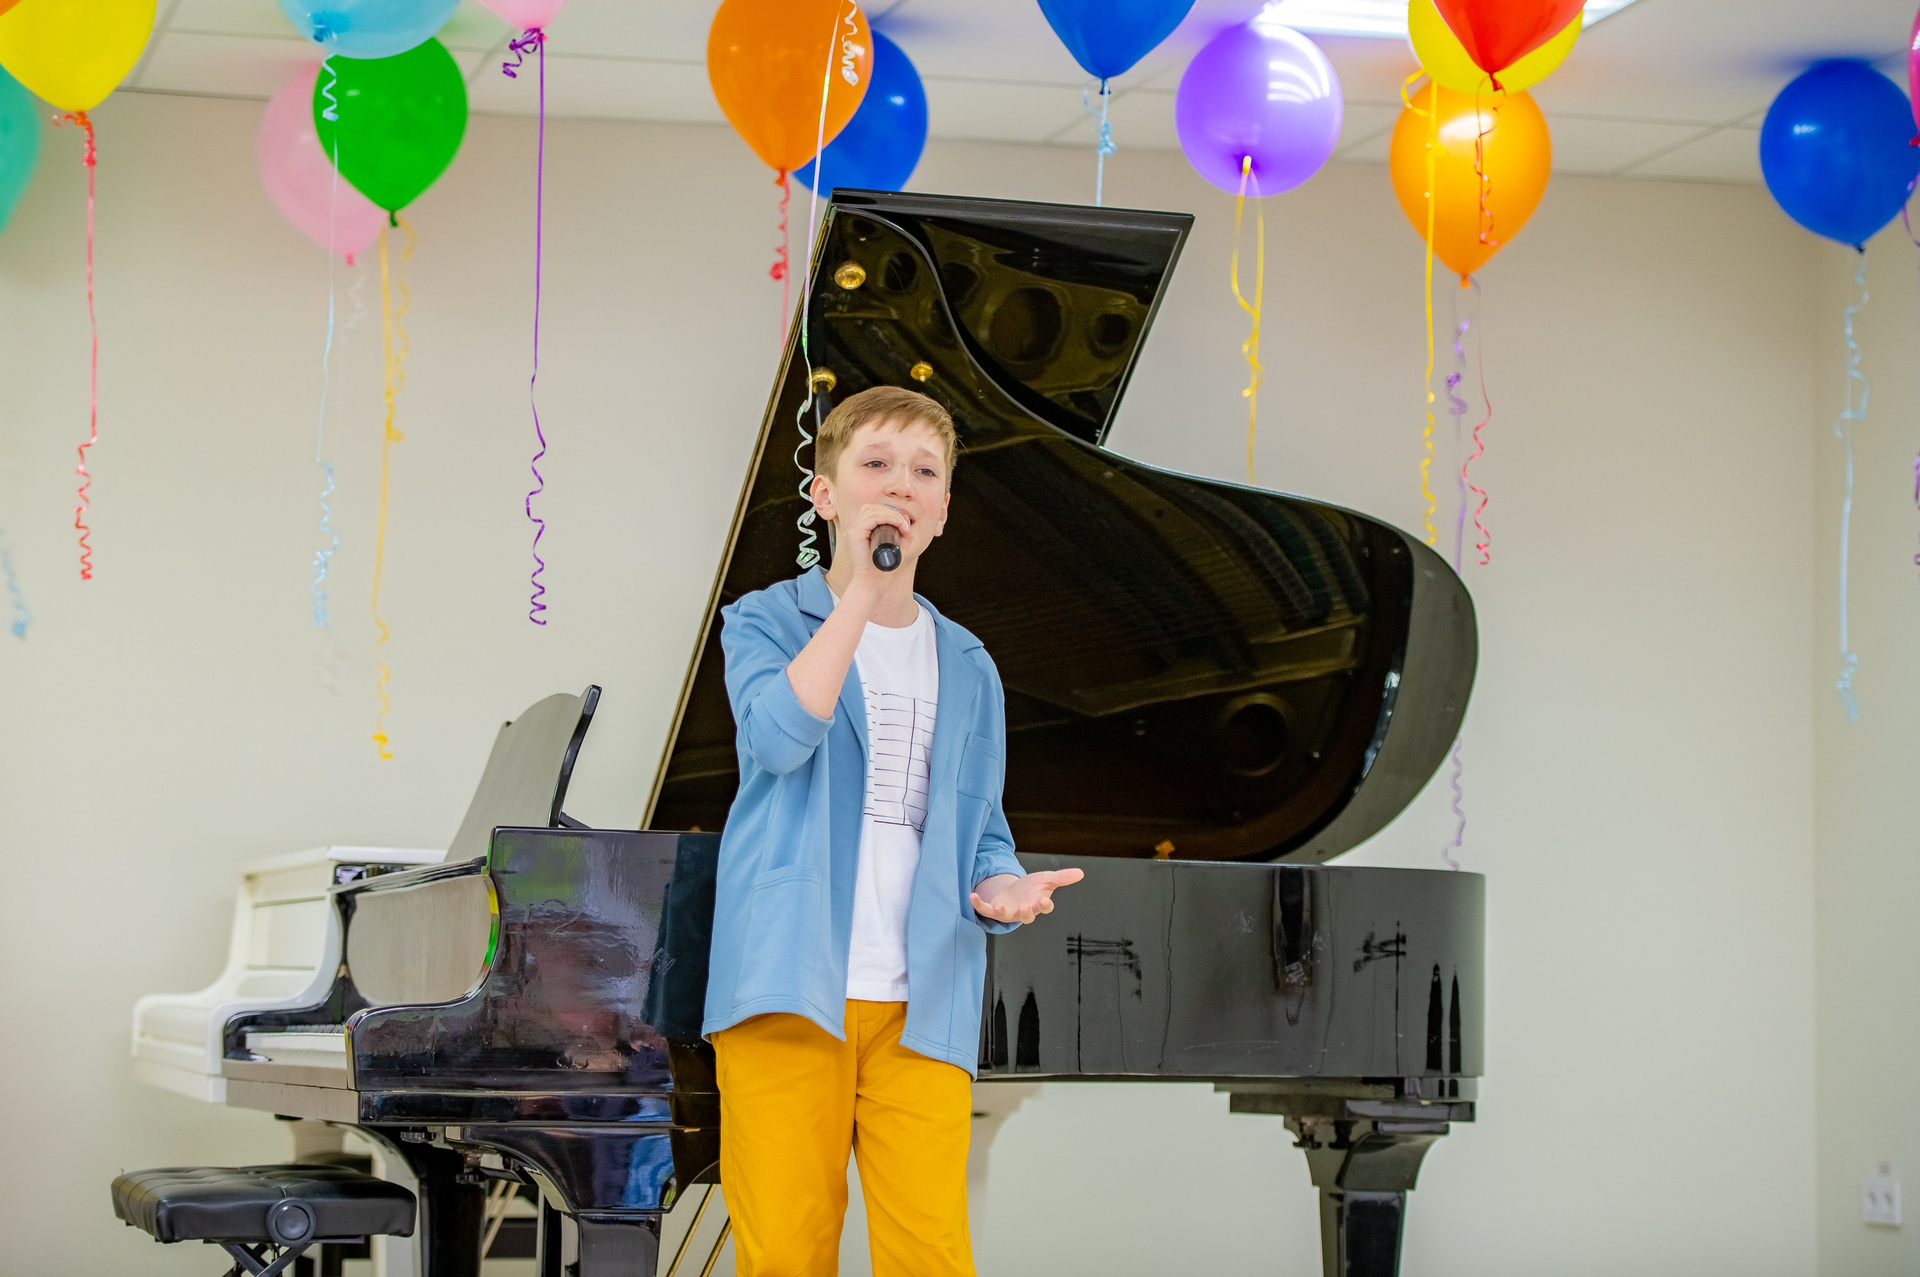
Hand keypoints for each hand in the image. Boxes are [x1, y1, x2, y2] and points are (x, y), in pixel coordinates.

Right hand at [843, 502, 914, 583]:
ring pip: (872, 510)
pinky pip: (871, 517)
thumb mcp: (897, 548)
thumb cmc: (882, 570)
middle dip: (891, 512)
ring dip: (891, 514)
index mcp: (860, 532)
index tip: (904, 525)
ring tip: (903, 525)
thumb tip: (906, 520)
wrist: (873, 584)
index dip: (889, 513)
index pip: (872, 512)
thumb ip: (903, 535)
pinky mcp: (854, 534)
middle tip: (905, 524)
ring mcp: (852, 531)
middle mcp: (854, 529)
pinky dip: (887, 517)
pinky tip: (898, 524)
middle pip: (872, 508)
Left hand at [970, 869, 1084, 925]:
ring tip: (1001, 907)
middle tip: (1025, 908)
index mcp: (1038, 904)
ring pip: (1007, 916)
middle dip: (1026, 913)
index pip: (1044, 907)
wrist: (1015, 892)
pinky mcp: (995, 910)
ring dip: (1004, 913)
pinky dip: (979, 904)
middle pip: (1027, 916)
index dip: (1045, 905)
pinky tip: (972, 895)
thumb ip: (1062, 878)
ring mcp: (1009, 912)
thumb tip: (1080, 873)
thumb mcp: (1047, 879)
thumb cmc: (1032, 888)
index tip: (1045, 900)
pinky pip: (986, 910)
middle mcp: (1024, 911)